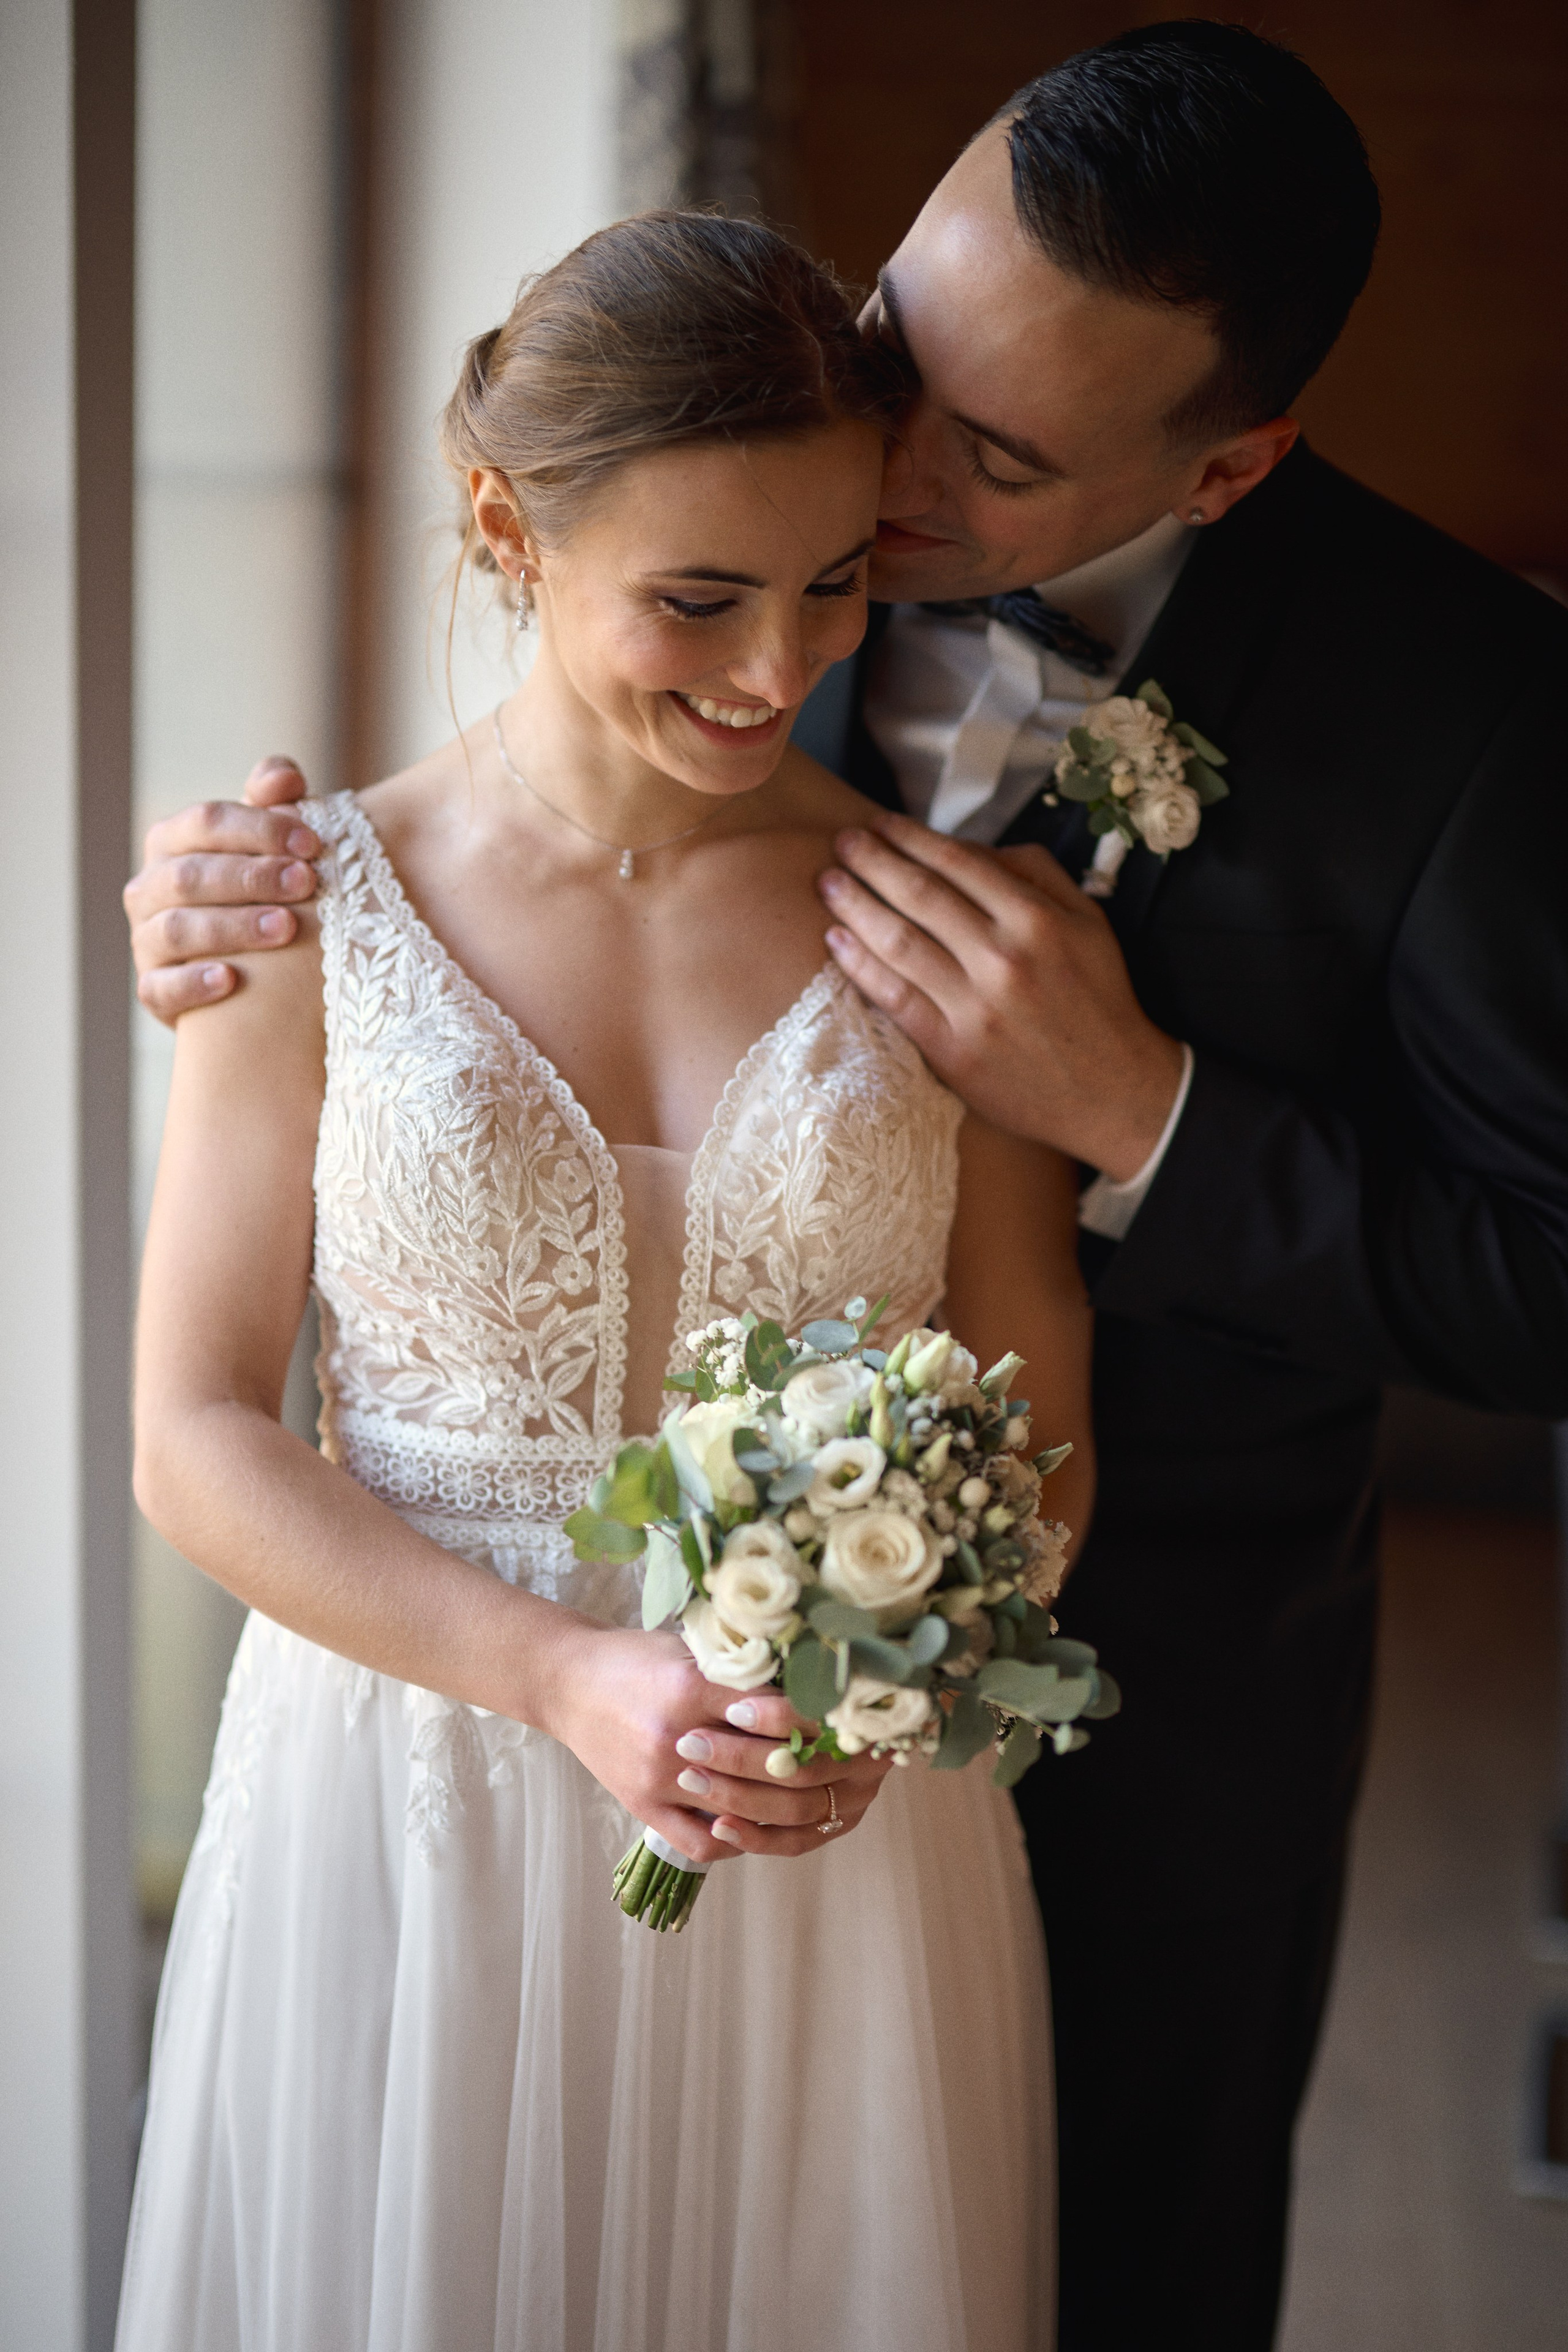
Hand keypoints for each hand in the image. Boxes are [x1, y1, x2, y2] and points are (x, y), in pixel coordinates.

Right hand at [124, 756, 320, 1023]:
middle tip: (306, 882)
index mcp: (173, 842)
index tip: (312, 842)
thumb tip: (285, 779)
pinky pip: (161, 987)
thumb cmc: (262, 892)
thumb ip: (275, 804)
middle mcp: (150, 888)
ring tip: (286, 927)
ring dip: (233, 926)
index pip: (205, 821)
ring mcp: (146, 940)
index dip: (258, 827)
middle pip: (190, 874)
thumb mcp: (270, 843)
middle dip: (251, 876)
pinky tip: (231, 979)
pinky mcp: (152, 990)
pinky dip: (193, 983)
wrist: (249, 975)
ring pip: (177, 928)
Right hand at [550, 1625, 893, 1866]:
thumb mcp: (689, 1648)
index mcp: (691, 1687)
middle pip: (761, 1763)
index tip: (840, 1718)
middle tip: (837, 1762)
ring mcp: (658, 1778)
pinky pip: (700, 1841)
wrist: (568, 1682)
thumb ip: (739, 1668)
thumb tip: (806, 1679)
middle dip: (805, 1763)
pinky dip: (734, 1841)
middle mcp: (675, 1737)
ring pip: (737, 1807)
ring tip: (808, 1796)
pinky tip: (754, 1825)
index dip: (811, 1715)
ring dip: (777, 1805)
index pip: (771, 1709)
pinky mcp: (643, 1805)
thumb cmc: (634, 1657)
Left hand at [818, 811, 1184, 1178]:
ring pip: (899, 942)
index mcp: (1036, 919)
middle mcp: (1003, 958)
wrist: (1112, 1091)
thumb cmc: (1096, 999)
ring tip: (829, 882)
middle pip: (919, 895)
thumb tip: (970, 848)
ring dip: (855, 905)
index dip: (911, 838)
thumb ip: (1034, 874)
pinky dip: (860, 966)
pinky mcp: (952, 1050)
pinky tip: (837, 940)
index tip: (880, 823)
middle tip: (843, 842)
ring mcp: (975, 1007)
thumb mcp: (1087, 921)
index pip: (957, 863)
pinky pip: (895, 998)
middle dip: (872, 861)